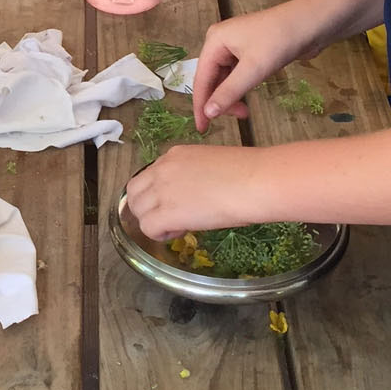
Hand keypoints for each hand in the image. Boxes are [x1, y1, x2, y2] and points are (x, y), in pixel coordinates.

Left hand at [126, 145, 265, 241]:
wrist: (256, 181)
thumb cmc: (248, 174)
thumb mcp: (213, 165)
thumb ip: (194, 176)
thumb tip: (194, 194)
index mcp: (175, 155)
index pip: (149, 176)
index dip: (158, 193)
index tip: (176, 202)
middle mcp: (162, 169)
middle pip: (134, 192)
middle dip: (146, 207)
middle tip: (167, 218)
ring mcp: (162, 190)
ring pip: (137, 210)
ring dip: (153, 221)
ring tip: (177, 227)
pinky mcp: (166, 212)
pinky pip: (148, 227)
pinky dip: (160, 235)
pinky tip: (180, 232)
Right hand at [191, 1, 311, 129]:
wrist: (312, 22)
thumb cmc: (280, 40)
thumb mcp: (253, 69)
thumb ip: (228, 92)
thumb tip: (207, 113)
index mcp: (214, 41)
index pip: (201, 79)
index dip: (201, 105)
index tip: (203, 129)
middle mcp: (221, 42)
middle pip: (212, 79)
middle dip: (221, 100)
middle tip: (239, 117)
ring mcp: (236, 46)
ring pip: (225, 78)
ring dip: (232, 96)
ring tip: (245, 112)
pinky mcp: (250, 51)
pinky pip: (238, 74)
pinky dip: (241, 88)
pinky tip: (248, 98)